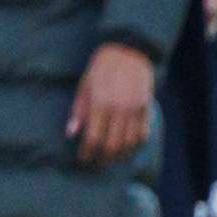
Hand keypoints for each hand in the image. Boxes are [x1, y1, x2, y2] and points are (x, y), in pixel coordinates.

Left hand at [66, 42, 155, 167]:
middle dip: (102, 160)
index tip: (83, 160)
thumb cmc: (101, 68)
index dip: (87, 153)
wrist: (129, 51)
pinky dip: (135, 147)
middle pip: (112, 146)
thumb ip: (78, 112)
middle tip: (95, 165)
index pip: (93, 138)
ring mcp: (135, 110)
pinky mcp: (146, 108)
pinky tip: (127, 151)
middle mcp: (119, 109)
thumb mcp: (84, 86)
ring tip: (110, 160)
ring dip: (119, 157)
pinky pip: (143, 135)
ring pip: (129, 144)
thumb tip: (71, 134)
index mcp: (100, 103)